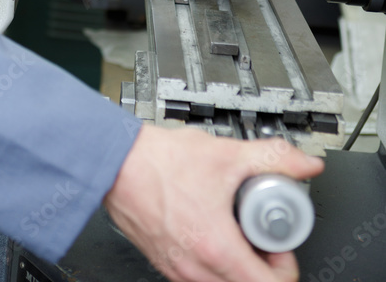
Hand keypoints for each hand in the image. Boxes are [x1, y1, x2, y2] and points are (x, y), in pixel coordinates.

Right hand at [104, 125, 324, 281]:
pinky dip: (213, 266)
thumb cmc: (161, 162)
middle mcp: (197, 269)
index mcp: (217, 248)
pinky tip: (211, 232)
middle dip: (262, 269)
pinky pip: (198, 280)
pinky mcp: (164, 264)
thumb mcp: (227, 154)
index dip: (285, 267)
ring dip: (237, 269)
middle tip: (260, 238)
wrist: (117, 162)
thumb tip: (306, 165)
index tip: (279, 244)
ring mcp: (178, 270)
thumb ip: (273, 158)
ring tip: (235, 234)